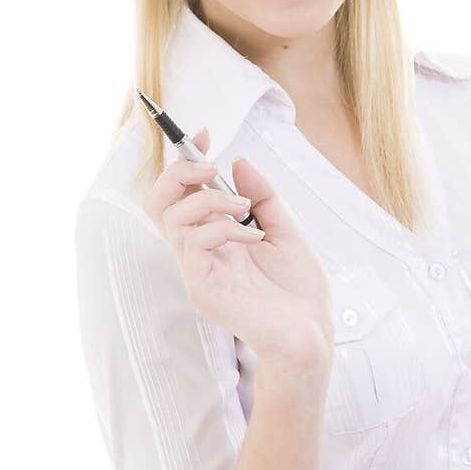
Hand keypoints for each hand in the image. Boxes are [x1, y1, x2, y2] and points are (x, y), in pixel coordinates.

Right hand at [142, 125, 334, 367]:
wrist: (312, 335)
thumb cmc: (299, 291)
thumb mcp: (285, 230)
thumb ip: (262, 197)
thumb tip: (239, 161)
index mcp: (215, 237)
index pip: (182, 194)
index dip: (185, 160)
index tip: (206, 134)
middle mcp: (199, 251)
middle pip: (158, 202)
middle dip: (179, 172)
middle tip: (211, 166)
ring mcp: (197, 270)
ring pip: (172, 217)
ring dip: (209, 200)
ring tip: (244, 209)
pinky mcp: (202, 288)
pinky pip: (193, 243)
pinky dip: (222, 228)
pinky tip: (253, 236)